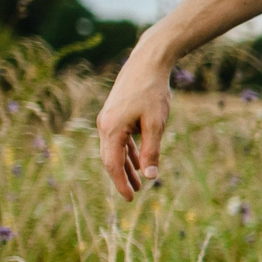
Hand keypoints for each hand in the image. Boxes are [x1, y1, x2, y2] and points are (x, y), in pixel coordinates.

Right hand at [97, 47, 175, 200]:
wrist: (148, 62)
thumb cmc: (153, 92)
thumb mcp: (156, 124)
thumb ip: (152, 150)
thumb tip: (151, 177)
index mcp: (110, 129)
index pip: (112, 164)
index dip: (120, 183)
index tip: (130, 199)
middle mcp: (104, 124)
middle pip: (110, 159)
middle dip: (122, 177)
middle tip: (134, 196)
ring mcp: (108, 118)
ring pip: (115, 149)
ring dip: (127, 166)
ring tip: (139, 183)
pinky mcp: (115, 113)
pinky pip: (119, 139)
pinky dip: (129, 151)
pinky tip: (139, 161)